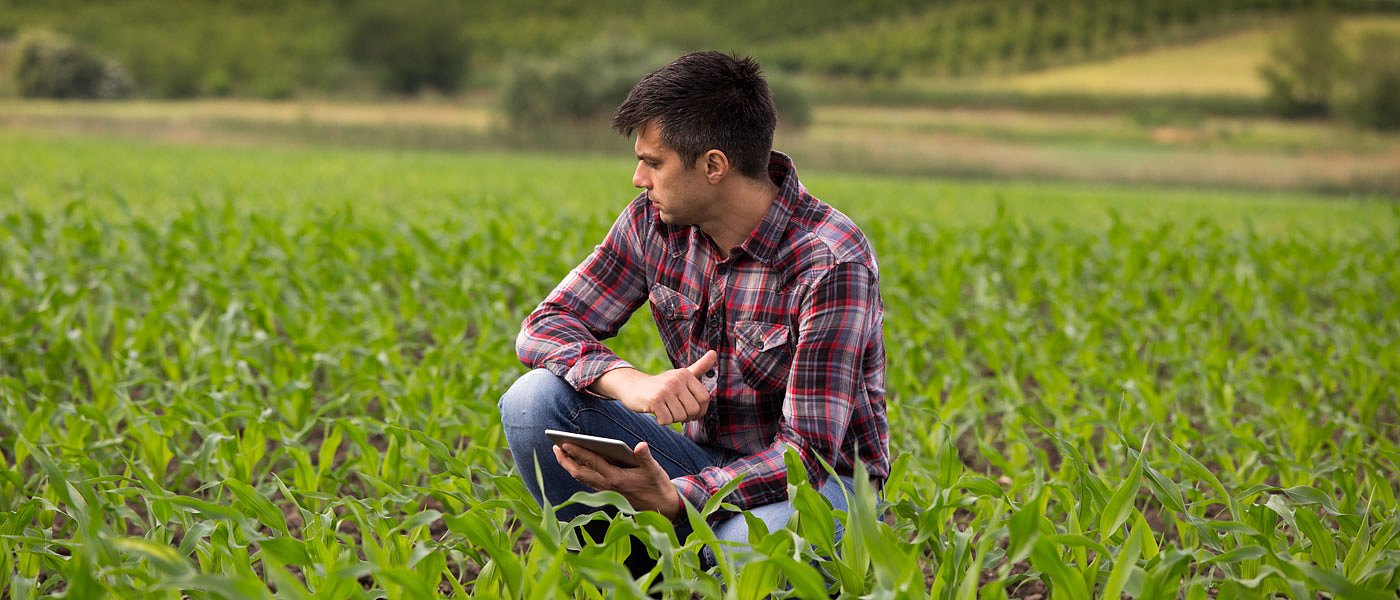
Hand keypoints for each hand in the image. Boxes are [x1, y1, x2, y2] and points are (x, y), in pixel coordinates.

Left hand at [553, 441, 683, 519]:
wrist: (661, 508)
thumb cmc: (657, 486)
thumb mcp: (654, 470)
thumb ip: (645, 457)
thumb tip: (640, 445)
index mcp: (616, 478)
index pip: (592, 462)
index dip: (578, 452)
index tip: (564, 443)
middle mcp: (607, 485)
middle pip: (579, 472)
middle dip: (566, 460)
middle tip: (555, 447)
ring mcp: (606, 491)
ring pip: (582, 478)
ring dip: (569, 466)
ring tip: (561, 453)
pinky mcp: (608, 493)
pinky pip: (588, 482)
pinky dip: (579, 472)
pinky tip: (576, 464)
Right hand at [592, 350, 716, 424]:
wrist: (632, 386)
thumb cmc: (661, 385)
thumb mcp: (681, 374)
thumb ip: (699, 367)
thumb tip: (714, 353)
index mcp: (686, 374)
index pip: (704, 398)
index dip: (700, 409)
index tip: (690, 410)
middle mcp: (676, 380)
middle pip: (693, 410)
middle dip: (685, 416)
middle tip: (675, 411)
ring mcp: (665, 389)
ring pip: (680, 417)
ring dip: (672, 419)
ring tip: (665, 409)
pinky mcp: (654, 400)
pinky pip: (667, 420)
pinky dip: (662, 421)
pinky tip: (656, 413)